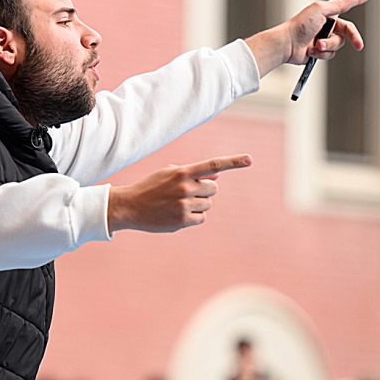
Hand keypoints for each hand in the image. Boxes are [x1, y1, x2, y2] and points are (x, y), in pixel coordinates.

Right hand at [107, 155, 251, 232]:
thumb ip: (193, 173)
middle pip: (213, 188)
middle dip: (204, 191)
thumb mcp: (169, 173)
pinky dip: (194, 217)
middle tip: (185, 193)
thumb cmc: (151, 187)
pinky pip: (201, 218)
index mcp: (182, 172)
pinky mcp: (182, 220)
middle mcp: (185, 187)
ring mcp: (184, 205)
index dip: (233, 162)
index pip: (213, 165)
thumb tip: (217, 174)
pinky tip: (177, 214)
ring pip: (208, 204)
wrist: (129, 207)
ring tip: (178, 204)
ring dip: (198, 204)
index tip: (250, 159)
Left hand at [244, 0, 368, 76]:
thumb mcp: (320, 10)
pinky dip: (320, 53)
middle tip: (358, 45)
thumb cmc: (299, 25)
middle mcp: (326, 26)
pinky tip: (310, 51)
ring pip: (338, 44)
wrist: (287, 44)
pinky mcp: (318, 52)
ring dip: (328, 45)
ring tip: (316, 45)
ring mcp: (323, 39)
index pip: (345, 6)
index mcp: (327, 13)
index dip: (355, 1)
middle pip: (348, 31)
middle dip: (354, 38)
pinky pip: (329, 54)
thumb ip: (339, 4)